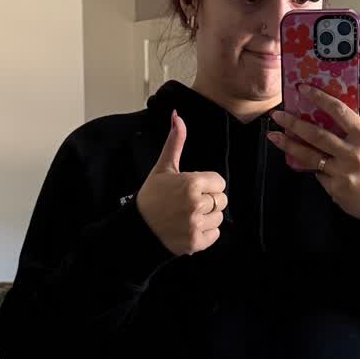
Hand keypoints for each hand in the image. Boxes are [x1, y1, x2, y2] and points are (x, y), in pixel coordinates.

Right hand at [135, 110, 226, 254]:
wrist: (137, 228)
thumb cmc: (151, 196)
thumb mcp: (163, 167)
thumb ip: (175, 142)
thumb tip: (177, 116)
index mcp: (192, 183)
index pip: (219, 182)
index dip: (207, 185)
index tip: (193, 189)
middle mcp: (196, 204)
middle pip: (222, 200)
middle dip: (208, 201)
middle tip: (189, 203)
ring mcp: (196, 225)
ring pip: (219, 218)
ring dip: (207, 217)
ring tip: (188, 216)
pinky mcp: (196, 242)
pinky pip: (215, 235)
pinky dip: (205, 233)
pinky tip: (189, 228)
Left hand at [268, 88, 359, 221]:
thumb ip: (352, 133)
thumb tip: (325, 118)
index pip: (339, 111)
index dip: (319, 98)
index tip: (303, 89)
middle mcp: (354, 154)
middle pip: (316, 134)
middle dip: (293, 123)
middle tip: (278, 116)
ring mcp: (342, 172)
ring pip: (309, 155)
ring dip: (288, 145)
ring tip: (274, 136)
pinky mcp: (334, 188)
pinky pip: (317, 173)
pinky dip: (315, 168)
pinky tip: (316, 167)